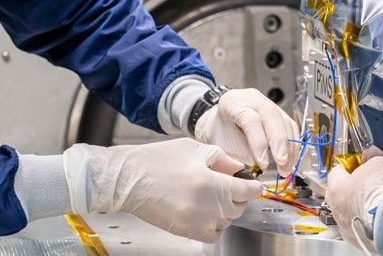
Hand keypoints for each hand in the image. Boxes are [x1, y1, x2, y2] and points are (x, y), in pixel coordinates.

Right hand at [63, 138, 263, 243]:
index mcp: (209, 183)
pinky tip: (206, 211)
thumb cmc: (157, 160)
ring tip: (215, 196)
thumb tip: (239, 168)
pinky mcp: (184, 231)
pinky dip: (214, 225)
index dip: (253, 186)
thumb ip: (222, 159)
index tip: (254, 184)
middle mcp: (205, 207)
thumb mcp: (194, 149)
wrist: (128, 179)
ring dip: (227, 211)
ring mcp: (194, 222)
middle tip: (232, 185)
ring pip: (226, 222)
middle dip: (239, 196)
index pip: (246, 191)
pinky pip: (211, 234)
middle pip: (238, 208)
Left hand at [194, 88, 299, 174]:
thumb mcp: (222, 144)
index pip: (250, 119)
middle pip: (272, 115)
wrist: (221, 122)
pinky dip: (292, 145)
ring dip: (289, 147)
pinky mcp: (279, 112)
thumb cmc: (220, 132)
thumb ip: (240, 153)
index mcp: (233, 102)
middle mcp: (252, 98)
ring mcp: (268, 103)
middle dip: (280, 142)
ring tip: (287, 168)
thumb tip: (261, 165)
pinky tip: (290, 160)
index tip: (263, 163)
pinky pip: (290, 126)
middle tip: (282, 164)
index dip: (258, 142)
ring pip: (285, 121)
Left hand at [326, 156, 382, 250]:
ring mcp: (346, 226)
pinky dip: (365, 219)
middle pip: (340, 192)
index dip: (349, 165)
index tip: (359, 164)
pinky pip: (358, 225)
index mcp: (336, 188)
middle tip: (368, 181)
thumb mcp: (380, 162)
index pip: (336, 171)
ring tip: (375, 200)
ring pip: (348, 211)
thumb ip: (371, 157)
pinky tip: (377, 214)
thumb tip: (371, 152)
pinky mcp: (357, 239)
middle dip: (352, 186)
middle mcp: (337, 209)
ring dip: (358, 204)